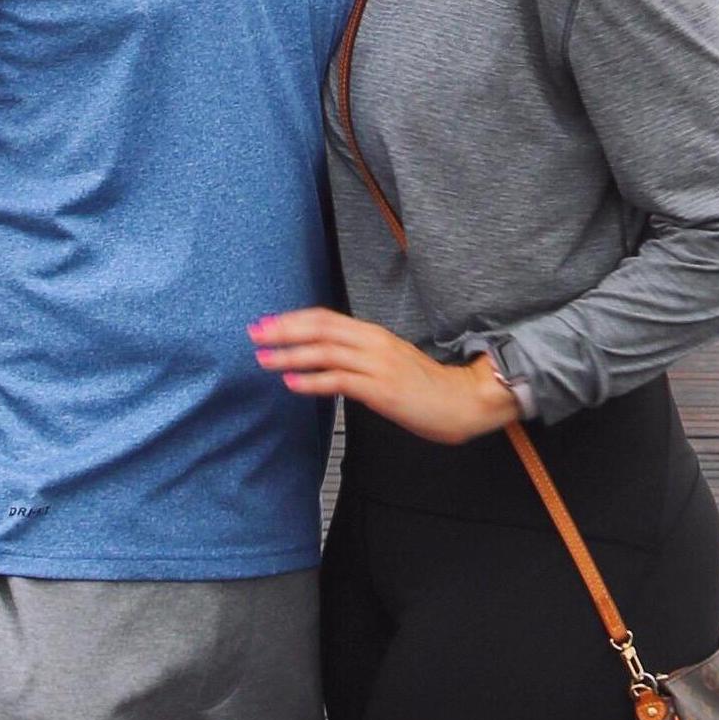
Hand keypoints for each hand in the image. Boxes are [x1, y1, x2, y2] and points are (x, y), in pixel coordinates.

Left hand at [250, 310, 520, 443]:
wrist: (464, 400)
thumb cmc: (426, 387)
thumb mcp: (390, 362)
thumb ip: (361, 357)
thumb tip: (328, 362)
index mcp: (374, 334)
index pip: (326, 319)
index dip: (293, 319)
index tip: (266, 323)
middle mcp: (374, 343)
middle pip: (321, 328)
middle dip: (284, 330)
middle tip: (254, 334)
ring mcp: (378, 365)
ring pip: (326, 352)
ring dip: (290, 354)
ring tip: (264, 359)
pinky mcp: (381, 389)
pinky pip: (340, 381)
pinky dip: (312, 380)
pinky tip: (292, 382)